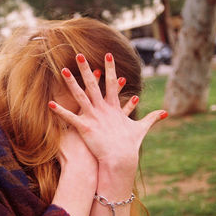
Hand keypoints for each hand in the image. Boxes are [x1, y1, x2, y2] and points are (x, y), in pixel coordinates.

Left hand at [49, 53, 167, 182]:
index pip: (112, 83)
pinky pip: (71, 117)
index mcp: (114, 107)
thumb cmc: (130, 145)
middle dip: (86, 68)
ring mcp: (94, 117)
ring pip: (80, 96)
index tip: (107, 55)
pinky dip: (60, 110)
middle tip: (79, 54)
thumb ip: (152, 118)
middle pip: (93, 84)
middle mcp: (103, 108)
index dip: (109, 68)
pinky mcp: (86, 128)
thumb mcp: (141, 129)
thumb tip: (166, 113)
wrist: (121, 160)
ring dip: (71, 83)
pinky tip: (49, 103)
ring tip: (63, 70)